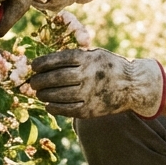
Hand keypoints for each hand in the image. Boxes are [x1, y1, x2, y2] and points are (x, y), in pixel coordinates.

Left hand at [28, 48, 164, 118]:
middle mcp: (88, 75)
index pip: (59, 60)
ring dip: (45, 94)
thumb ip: (75, 57)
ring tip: (39, 93)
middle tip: (33, 82)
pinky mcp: (91, 109)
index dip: (43, 63)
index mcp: (88, 58)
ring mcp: (90, 93)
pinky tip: (48, 105)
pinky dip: (54, 107)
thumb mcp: (95, 54)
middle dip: (40, 80)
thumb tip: (46, 63)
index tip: (34, 66)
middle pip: (56, 78)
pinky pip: (67, 110)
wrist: (132, 85)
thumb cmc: (108, 67)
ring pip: (59, 95)